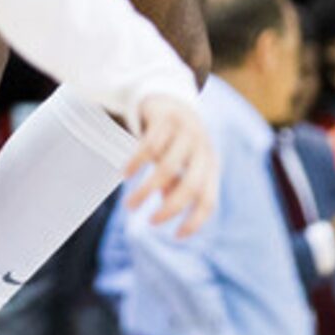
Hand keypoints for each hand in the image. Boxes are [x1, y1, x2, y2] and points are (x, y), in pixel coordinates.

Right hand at [123, 93, 219, 236]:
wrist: (170, 98)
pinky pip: (149, 146)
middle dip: (171, 209)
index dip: (195, 221)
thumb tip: (167, 207)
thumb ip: (177, 185)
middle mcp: (202, 149)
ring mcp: (185, 132)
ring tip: (129, 205)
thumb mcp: (182, 165)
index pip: (208, 199)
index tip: (176, 236)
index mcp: (210, 164)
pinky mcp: (166, 119)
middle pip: (191, 185)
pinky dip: (136, 163)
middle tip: (150, 222)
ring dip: (146, 190)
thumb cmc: (177, 141)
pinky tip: (123, 175)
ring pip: (167, 168)